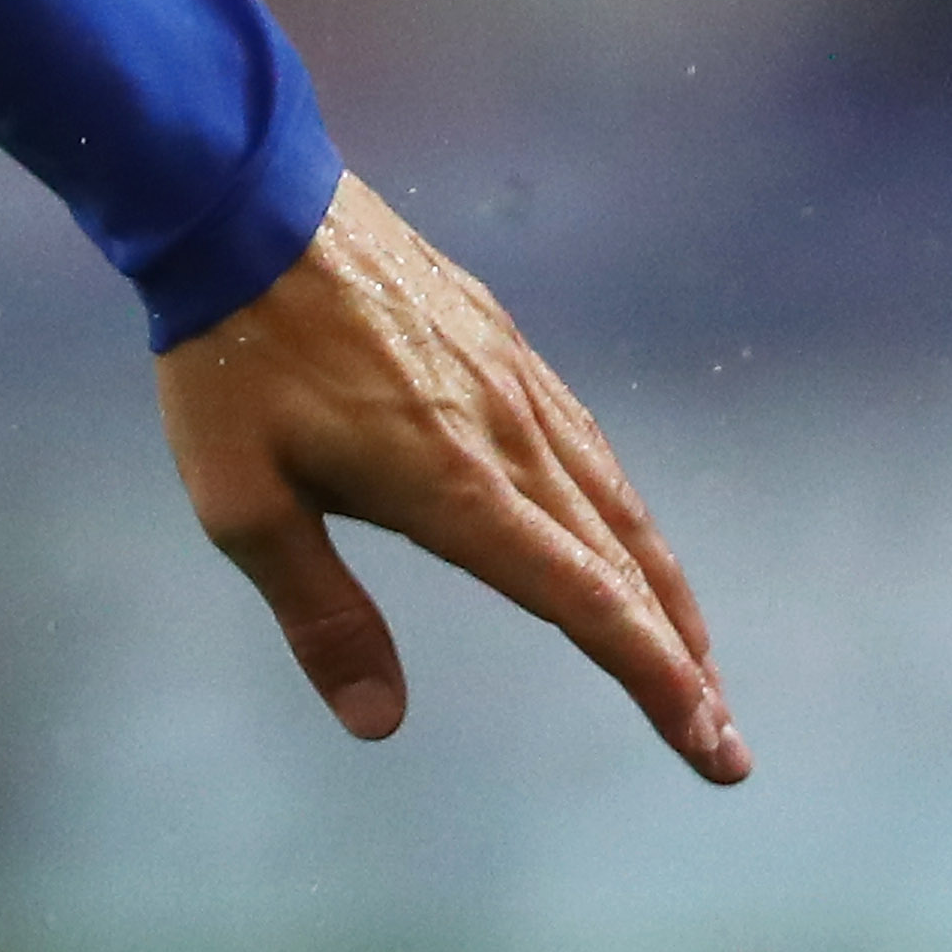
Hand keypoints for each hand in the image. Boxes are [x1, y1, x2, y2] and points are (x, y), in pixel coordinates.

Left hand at [154, 169, 744, 783]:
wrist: (238, 202)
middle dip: (680, 659)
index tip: (714, 748)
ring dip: (664, 586)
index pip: (586, 602)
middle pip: (623, 563)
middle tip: (723, 736)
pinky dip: (623, 506)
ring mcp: (514, 377)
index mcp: (456, 485)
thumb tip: (378, 723)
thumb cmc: (229, 361)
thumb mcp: (242, 502)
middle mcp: (510, 433)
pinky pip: (586, 438)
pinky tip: (620, 526)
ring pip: (616, 499)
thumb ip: (319, 612)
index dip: (656, 682)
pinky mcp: (501, 336)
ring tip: (693, 653)